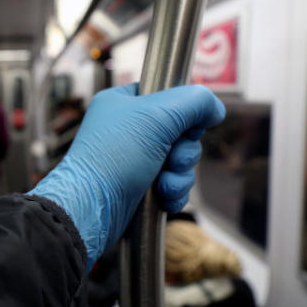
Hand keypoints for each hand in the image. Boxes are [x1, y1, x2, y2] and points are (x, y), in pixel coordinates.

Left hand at [29, 83, 224, 267]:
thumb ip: (194, 102)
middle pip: (182, 132)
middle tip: (170, 159)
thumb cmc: (113, 157)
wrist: (92, 209)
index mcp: (125, 103)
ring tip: (163, 184)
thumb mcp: (157, 116)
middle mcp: (129, 130)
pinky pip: (173, 185)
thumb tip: (215, 108)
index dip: (185, 113)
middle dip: (184, 151)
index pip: (169, 96)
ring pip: (181, 161)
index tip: (184, 126)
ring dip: (180, 175)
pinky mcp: (141, 188)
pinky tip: (163, 198)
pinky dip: (174, 192)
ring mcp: (135, 160)